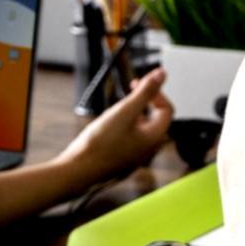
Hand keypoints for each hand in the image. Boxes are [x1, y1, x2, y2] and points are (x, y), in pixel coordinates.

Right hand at [59, 67, 173, 187]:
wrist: (77, 172)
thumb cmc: (100, 145)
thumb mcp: (124, 111)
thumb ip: (145, 92)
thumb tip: (161, 74)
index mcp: (154, 138)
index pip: (167, 109)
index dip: (156, 93)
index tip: (139, 83)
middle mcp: (149, 150)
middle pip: (155, 119)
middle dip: (144, 102)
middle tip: (128, 92)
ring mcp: (136, 157)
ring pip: (141, 129)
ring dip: (132, 114)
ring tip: (115, 109)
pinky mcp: (122, 161)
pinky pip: (130, 139)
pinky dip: (123, 127)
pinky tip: (107, 126)